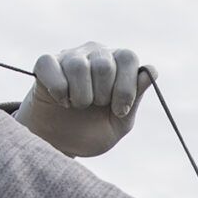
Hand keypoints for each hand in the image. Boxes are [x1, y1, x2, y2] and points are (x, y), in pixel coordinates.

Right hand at [16, 42, 154, 157]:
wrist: (58, 144)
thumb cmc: (91, 131)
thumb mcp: (119, 122)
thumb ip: (135, 97)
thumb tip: (151, 70)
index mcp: (118, 64)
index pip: (128, 57)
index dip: (125, 88)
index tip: (119, 111)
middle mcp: (95, 53)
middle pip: (104, 65)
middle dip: (102, 96)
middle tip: (95, 107)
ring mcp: (70, 56)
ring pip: (78, 66)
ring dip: (80, 96)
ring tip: (77, 106)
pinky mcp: (46, 63)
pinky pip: (52, 67)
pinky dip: (58, 90)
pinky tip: (61, 101)